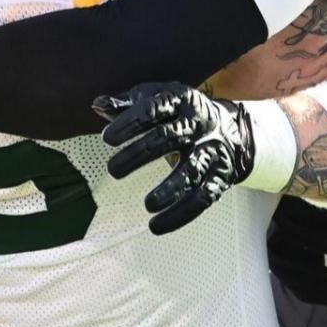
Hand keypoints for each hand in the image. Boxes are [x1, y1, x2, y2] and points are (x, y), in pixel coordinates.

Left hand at [92, 82, 255, 234]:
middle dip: (139, 154)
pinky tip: (157, 226)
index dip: (131, 123)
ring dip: (171, 189)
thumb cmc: (177, 114)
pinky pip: (203, 197)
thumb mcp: (155, 100)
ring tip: (147, 205)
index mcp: (180, 100)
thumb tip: (98, 104)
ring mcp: (212, 150)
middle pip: (169, 137)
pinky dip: (181, 214)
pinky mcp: (220, 176)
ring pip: (192, 170)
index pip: (154, 108)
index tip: (107, 139)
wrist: (228, 127)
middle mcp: (199, 124)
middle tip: (112, 171)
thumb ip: (124, 105)